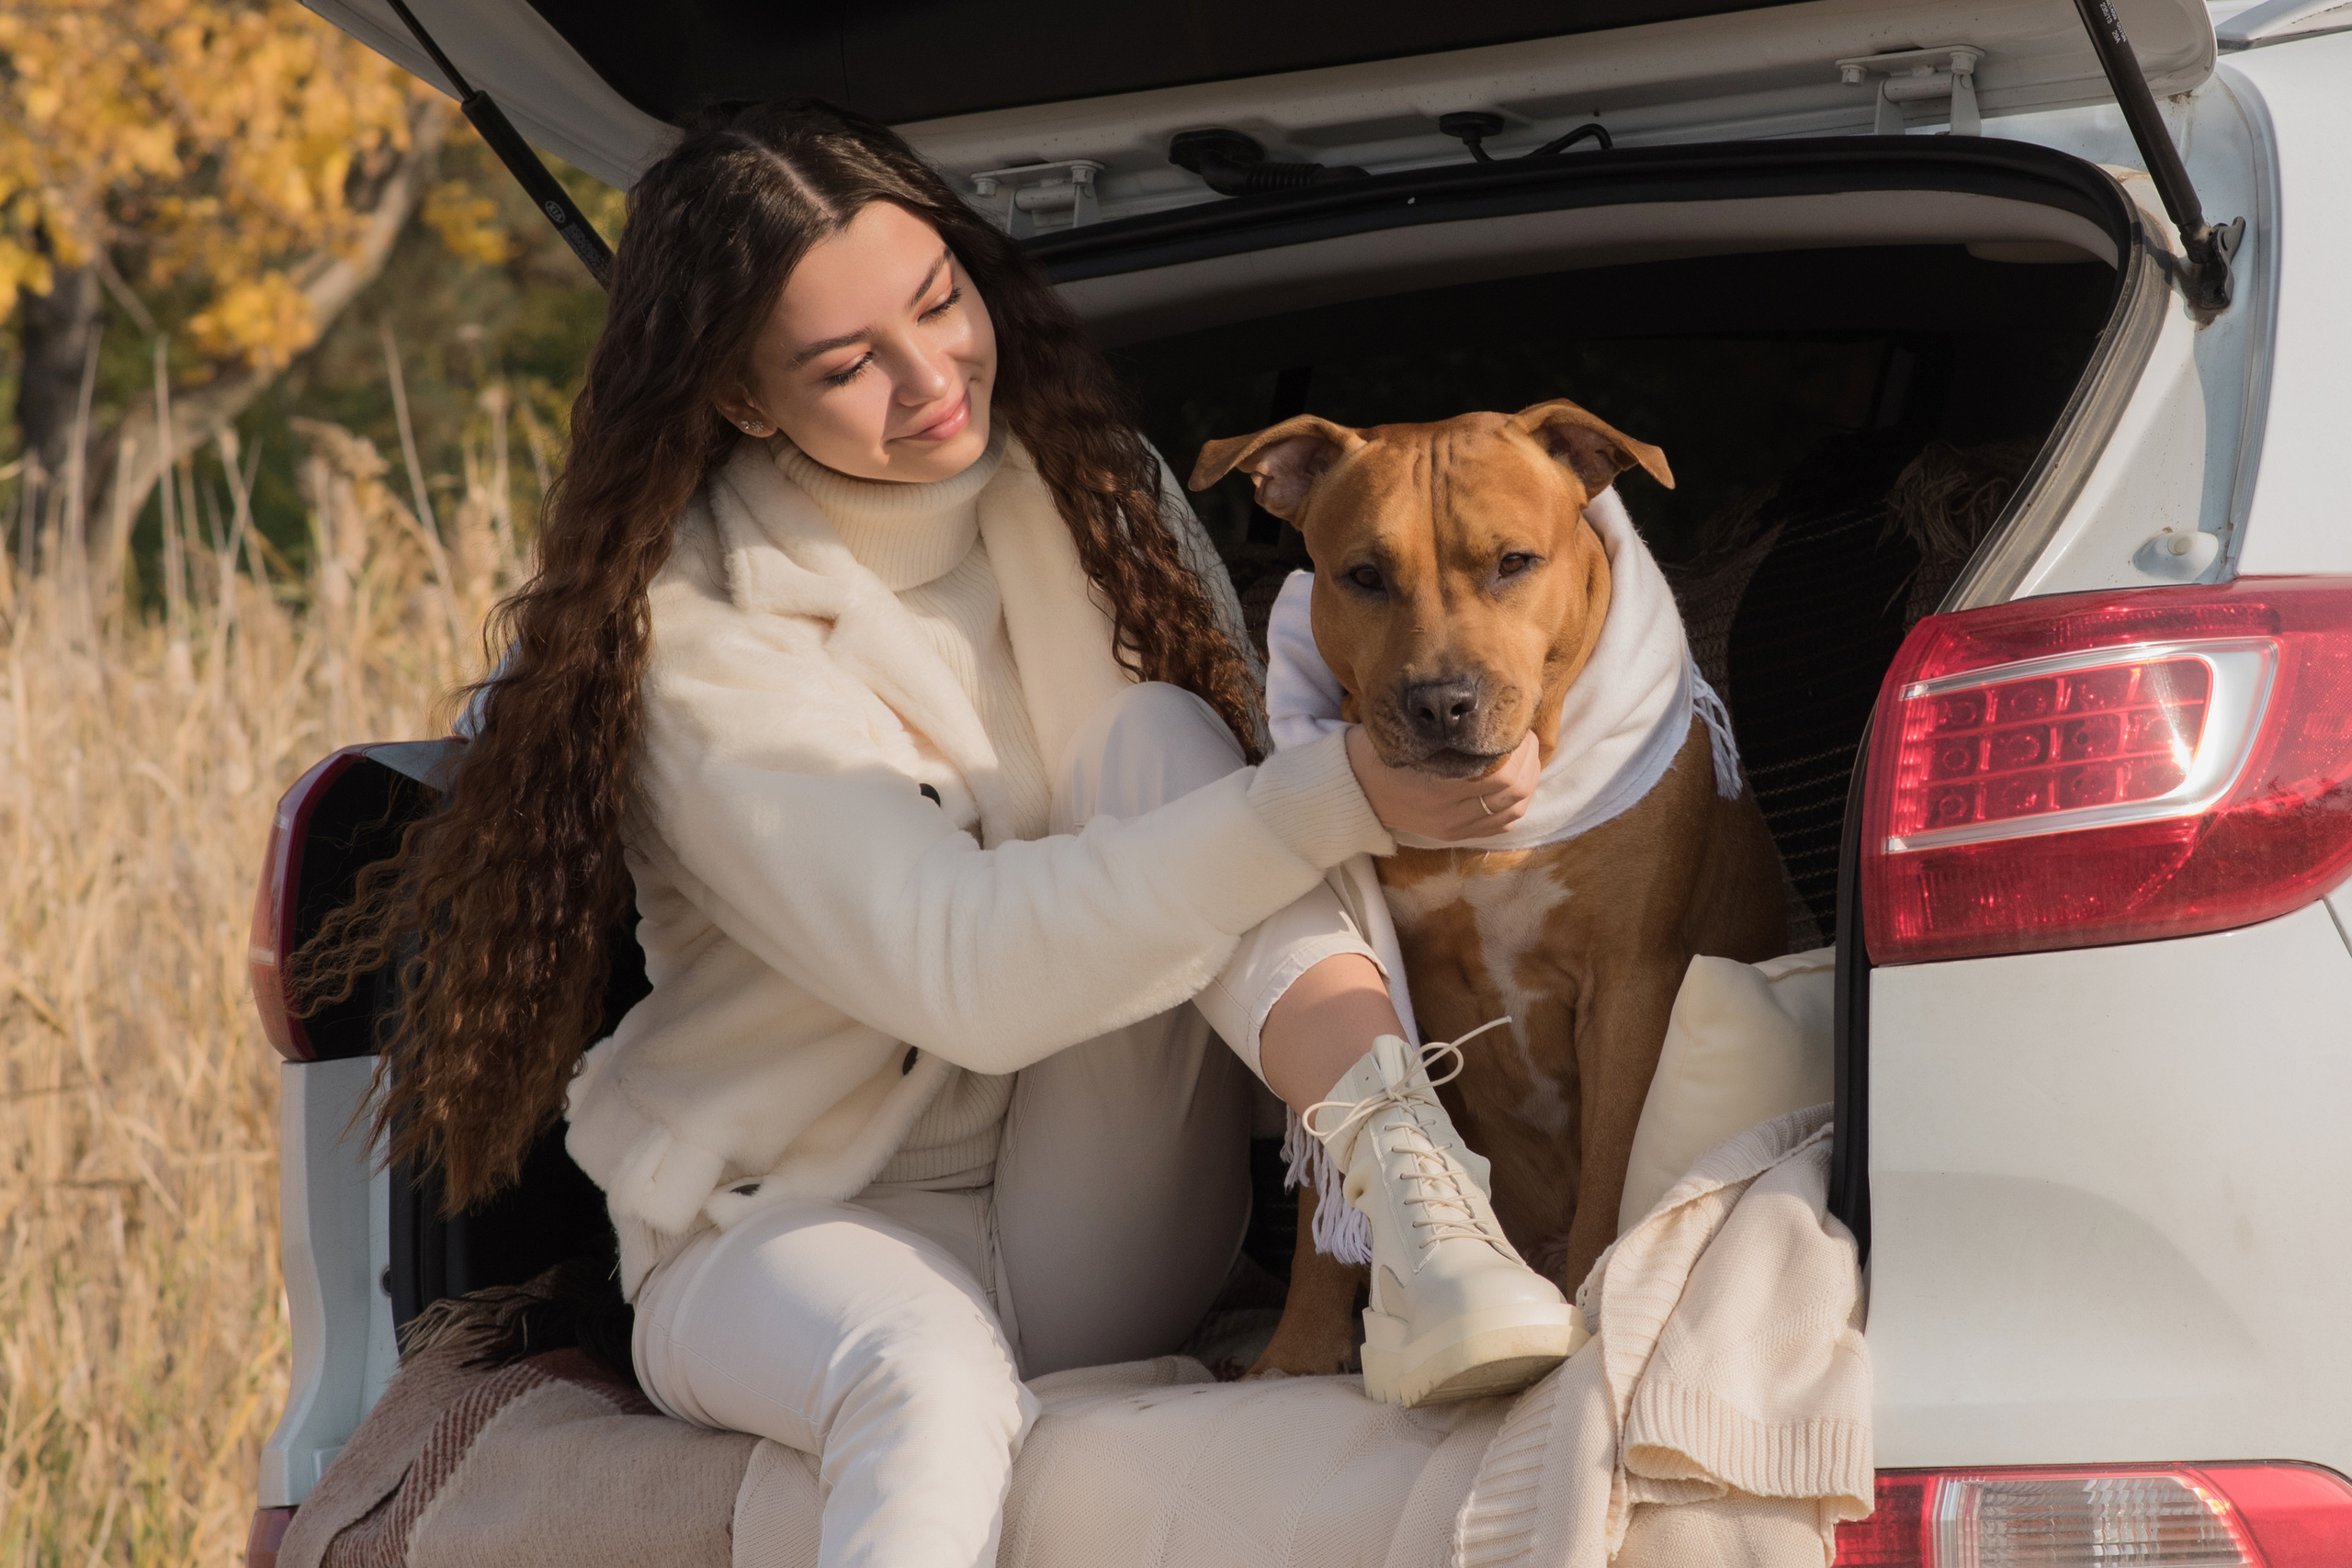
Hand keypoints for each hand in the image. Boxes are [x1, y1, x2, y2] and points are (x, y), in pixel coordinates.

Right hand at [1345, 727, 1538, 840]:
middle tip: (1523, 737)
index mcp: (1438, 788)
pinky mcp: (1454, 835)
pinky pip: (1501, 825)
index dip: (1519, 749)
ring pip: (1514, 810)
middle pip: (1513, 792)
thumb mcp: (1405, 737)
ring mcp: (1453, 827)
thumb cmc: (1376, 755)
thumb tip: (1487, 714)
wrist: (1353, 793)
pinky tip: (1514, 784)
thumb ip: (1444, 732)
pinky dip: (1516, 804)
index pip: (1501, 774)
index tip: (1515, 726)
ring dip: (1527, 782)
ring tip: (1523, 758)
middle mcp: (1449, 813)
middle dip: (1528, 761)